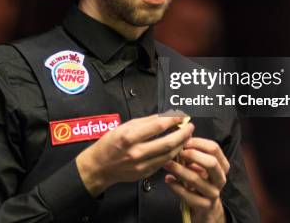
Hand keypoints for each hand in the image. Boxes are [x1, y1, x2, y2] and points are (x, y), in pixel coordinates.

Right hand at [76, 114, 193, 196]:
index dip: (172, 120)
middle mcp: (136, 152)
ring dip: (181, 144)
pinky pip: (163, 163)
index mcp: (129, 137)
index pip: (157, 126)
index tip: (180, 116)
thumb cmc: (109, 145)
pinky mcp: (145, 173)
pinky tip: (176, 148)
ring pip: (169, 155)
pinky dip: (172, 154)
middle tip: (189, 127)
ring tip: (186, 136)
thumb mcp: (124, 127)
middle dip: (182, 134)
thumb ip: (144, 122)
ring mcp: (141, 165)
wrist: (100, 166)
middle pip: (167, 143)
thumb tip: (163, 116)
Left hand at [163, 137, 229, 222]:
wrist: (204, 208)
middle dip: (192, 155)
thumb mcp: (198, 166)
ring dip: (179, 170)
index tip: (183, 140)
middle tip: (177, 151)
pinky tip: (168, 180)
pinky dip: (176, 186)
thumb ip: (192, 153)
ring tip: (166, 164)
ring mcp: (213, 194)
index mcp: (222, 166)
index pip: (214, 148)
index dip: (198, 142)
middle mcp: (220, 179)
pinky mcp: (204, 206)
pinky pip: (188, 195)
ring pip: (196, 179)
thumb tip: (180, 137)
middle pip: (211, 162)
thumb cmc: (198, 182)